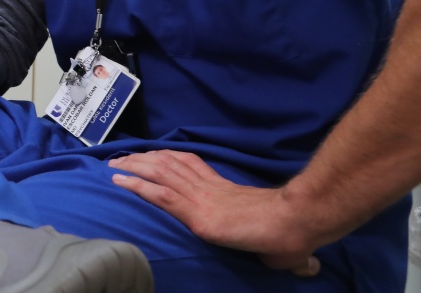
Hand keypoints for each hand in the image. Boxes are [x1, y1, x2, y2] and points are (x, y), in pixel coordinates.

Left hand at [109, 151, 320, 276]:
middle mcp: (208, 188)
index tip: (149, 155)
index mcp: (223, 189)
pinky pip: (161, 194)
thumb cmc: (293, 235)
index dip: (167, 157)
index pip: (190, 165)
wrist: (295, 223)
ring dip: (132, 167)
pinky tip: (119, 182)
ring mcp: (201, 198)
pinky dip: (137, 185)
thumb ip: (287, 253)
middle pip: (168, 164)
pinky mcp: (197, 214)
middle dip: (142, 159)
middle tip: (120, 158)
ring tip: (112, 166)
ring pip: (159, 173)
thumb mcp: (284, 244)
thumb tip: (308, 266)